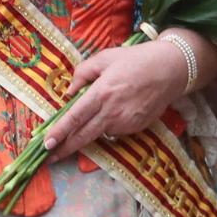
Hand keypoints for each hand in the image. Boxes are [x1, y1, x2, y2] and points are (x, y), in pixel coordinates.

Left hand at [44, 41, 188, 159]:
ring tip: (92, 118)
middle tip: (50, 158)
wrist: (170, 69)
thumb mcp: (105, 58)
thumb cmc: (136, 60)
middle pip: (84, 136)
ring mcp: (125, 123)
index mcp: (101, 93)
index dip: (60, 132)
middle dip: (65, 149)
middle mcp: (112, 112)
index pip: (75, 117)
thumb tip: (69, 92)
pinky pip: (115, 131)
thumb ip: (83, 73)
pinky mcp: (136, 128)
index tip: (46, 144)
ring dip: (90, 132)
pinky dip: (109, 125)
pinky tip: (116, 111)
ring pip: (100, 133)